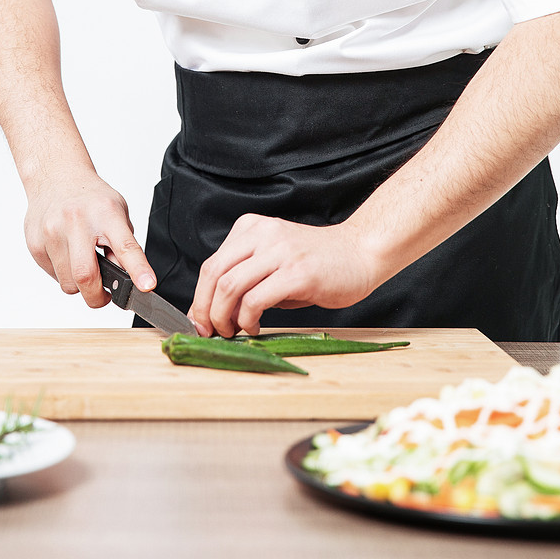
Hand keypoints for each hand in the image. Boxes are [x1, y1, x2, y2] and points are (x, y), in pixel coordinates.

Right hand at [24, 168, 155, 308]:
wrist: (56, 177)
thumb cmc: (90, 198)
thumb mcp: (117, 213)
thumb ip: (123, 246)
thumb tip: (126, 280)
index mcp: (106, 213)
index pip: (125, 246)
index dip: (138, 269)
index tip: (146, 285)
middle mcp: (77, 221)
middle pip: (85, 275)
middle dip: (97, 297)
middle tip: (104, 296)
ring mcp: (52, 232)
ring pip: (67, 283)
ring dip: (79, 284)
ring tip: (82, 262)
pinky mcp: (35, 244)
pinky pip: (53, 276)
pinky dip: (63, 273)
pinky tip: (66, 253)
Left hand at [187, 213, 378, 336]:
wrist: (361, 253)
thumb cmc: (317, 263)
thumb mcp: (273, 261)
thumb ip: (245, 279)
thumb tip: (211, 311)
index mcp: (252, 227)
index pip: (211, 264)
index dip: (199, 297)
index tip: (199, 321)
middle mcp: (263, 233)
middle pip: (214, 274)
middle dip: (205, 309)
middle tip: (210, 331)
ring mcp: (280, 252)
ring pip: (230, 286)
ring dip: (223, 317)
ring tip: (232, 331)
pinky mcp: (297, 273)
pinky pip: (256, 299)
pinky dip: (247, 319)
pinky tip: (254, 327)